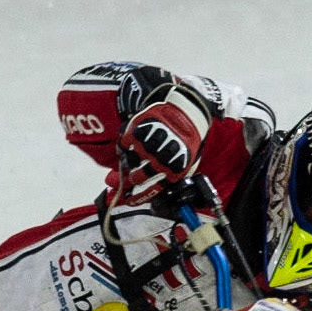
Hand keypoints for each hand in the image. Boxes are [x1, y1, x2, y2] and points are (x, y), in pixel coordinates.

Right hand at [108, 88, 212, 205]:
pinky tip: (128, 143)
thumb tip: (146, 191)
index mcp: (174, 171)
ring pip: (131, 160)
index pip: (151, 190)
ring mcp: (149, 145)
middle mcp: (160, 159)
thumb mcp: (183, 163)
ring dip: (130, 161)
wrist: (188, 111)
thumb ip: (165, 178)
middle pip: (138, 177)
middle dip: (133, 178)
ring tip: (134, 157)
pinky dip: (123, 145)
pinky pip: (124, 143)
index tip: (127, 198)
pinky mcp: (139, 130)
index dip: (137, 197)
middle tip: (133, 175)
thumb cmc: (186, 139)